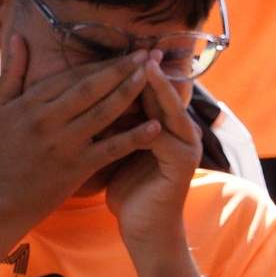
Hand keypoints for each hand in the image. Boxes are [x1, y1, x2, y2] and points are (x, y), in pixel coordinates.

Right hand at [0, 35, 158, 225]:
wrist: (5, 197)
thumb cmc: (6, 148)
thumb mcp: (0, 106)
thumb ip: (12, 70)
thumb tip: (18, 35)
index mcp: (32, 102)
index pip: (72, 76)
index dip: (102, 62)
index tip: (127, 50)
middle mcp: (48, 120)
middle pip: (91, 89)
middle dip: (121, 69)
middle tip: (147, 53)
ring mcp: (65, 144)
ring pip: (103, 113)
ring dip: (129, 93)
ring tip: (152, 77)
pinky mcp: (78, 167)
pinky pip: (111, 149)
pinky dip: (133, 138)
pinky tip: (155, 125)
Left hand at [102, 54, 202, 252]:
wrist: (146, 229)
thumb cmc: (130, 188)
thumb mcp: (120, 147)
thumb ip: (116, 121)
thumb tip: (89, 91)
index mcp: (167, 124)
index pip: (152, 89)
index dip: (133, 70)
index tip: (115, 48)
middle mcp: (182, 131)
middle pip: (163, 93)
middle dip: (147, 70)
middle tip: (132, 47)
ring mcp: (186, 146)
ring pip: (168, 110)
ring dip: (156, 89)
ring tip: (140, 68)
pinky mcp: (182, 164)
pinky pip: (164, 137)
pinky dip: (148, 123)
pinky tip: (132, 110)